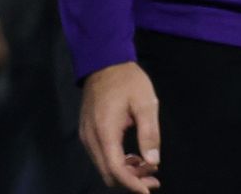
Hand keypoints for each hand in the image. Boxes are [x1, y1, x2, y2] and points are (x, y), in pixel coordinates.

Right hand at [80, 62, 160, 192]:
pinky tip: (133, 157)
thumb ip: (149, 133)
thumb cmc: (128, 80)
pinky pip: (100, 156)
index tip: (148, 191)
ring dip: (124, 172)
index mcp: (105, 132)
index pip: (116, 169)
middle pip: (108, 173)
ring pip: (103, 166)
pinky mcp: (87, 132)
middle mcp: (91, 138)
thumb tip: (153, 161)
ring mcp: (86, 135)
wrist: (104, 61)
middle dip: (131, 180)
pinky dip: (116, 162)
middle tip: (154, 178)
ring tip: (148, 167)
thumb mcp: (145, 103)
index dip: (132, 184)